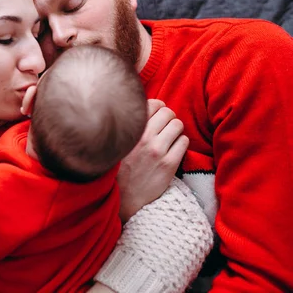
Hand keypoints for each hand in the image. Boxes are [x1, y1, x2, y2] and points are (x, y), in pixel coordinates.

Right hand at [117, 99, 188, 221]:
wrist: (124, 197)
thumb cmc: (120, 167)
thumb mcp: (118, 143)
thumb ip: (131, 126)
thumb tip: (148, 108)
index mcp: (130, 130)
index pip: (152, 104)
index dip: (158, 108)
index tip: (157, 115)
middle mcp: (143, 137)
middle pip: (168, 112)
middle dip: (169, 118)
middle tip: (165, 127)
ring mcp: (157, 151)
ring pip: (178, 125)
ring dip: (176, 130)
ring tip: (169, 139)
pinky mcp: (169, 164)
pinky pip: (184, 142)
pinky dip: (181, 143)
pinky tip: (173, 150)